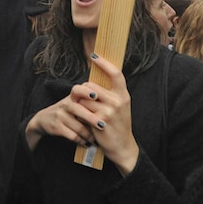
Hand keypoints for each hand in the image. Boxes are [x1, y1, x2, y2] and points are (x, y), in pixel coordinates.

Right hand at [25, 94, 97, 151]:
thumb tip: (109, 104)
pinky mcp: (56, 127)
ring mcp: (60, 116)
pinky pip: (72, 136)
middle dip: (92, 118)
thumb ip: (87, 101)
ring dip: (89, 135)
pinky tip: (87, 143)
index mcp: (72, 97)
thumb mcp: (73, 101)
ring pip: (78, 127)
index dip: (86, 92)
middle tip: (103, 125)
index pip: (77, 90)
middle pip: (78, 110)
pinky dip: (81, 141)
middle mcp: (65, 104)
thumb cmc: (66, 111)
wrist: (44, 119)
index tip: (95, 96)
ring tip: (96, 140)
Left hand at [73, 54, 139, 175]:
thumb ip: (109, 94)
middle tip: (79, 99)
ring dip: (79, 104)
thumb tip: (91, 82)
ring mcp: (109, 111)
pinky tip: (81, 119)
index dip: (104, 63)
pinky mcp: (99, 121)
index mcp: (124, 95)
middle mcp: (118, 101)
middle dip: (81, 92)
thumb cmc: (118, 125)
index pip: (116, 74)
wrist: (122, 147)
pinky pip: (82, 111)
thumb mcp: (119, 107)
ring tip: (82, 111)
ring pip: (84, 98)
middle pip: (90, 86)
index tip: (94, 56)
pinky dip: (79, 114)